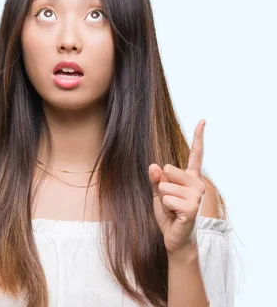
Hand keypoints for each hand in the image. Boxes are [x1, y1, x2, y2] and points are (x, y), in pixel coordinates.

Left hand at [149, 119, 206, 255]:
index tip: (203, 120)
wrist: (175, 238)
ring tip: (172, 209)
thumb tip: (154, 166)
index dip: (198, 136)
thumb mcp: (157, 194)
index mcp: (190, 178)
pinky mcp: (192, 207)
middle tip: (169, 201)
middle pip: (167, 170)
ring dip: (162, 199)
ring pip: (164, 186)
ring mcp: (196, 195)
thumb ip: (156, 179)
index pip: (196, 154)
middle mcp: (197, 184)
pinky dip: (165, 208)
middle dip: (161, 187)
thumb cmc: (169, 214)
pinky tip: (175, 216)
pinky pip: (166, 199)